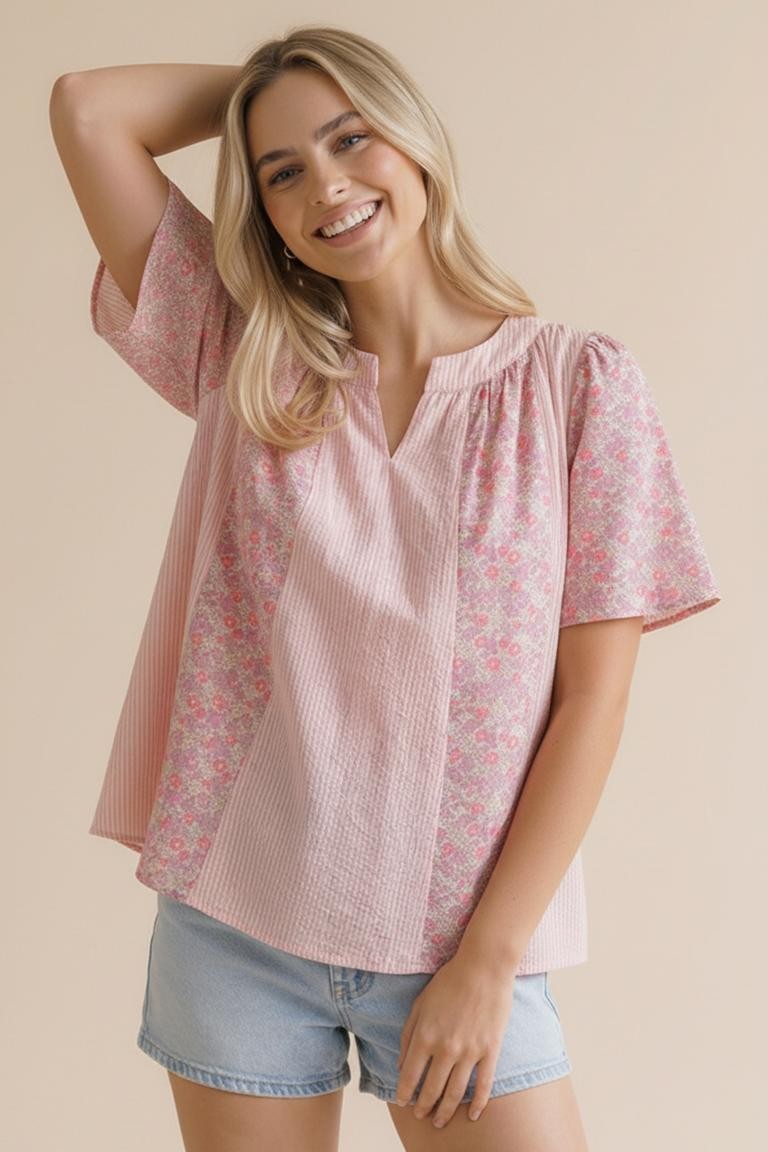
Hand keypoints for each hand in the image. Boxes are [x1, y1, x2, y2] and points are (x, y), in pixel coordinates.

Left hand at [394, 950, 515, 1128]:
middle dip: (424, 1107)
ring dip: (446, 1111)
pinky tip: (473, 1115)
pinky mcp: (490, 1050)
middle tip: (421, 1116)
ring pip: (456, 1093)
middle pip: (432, 1090)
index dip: (405, 1094)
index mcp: (425, 1036)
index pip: (410, 1076)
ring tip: (440, 1121)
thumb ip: (408, 1035)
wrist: (483, 968)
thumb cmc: (449, 981)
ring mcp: (470, 1052)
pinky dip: (479, 1104)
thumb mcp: (420, 1004)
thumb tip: (401, 1065)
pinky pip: (484, 1085)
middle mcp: (446, 1048)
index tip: (403, 1103)